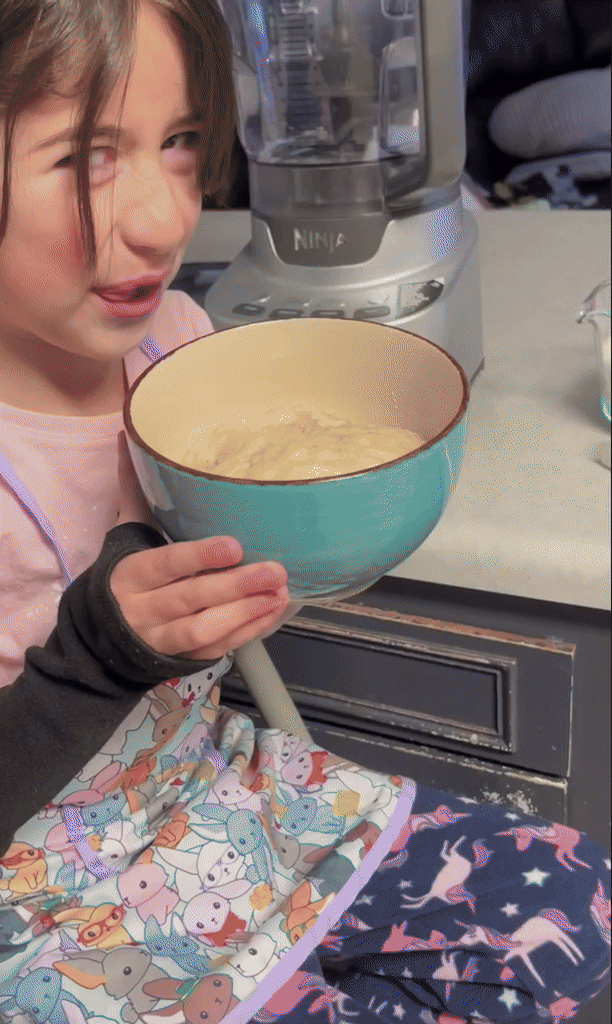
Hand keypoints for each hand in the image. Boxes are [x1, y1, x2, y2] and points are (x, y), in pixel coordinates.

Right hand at [111, 432, 288, 659]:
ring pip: (204, 631)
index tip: (234, 546)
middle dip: (235, 587)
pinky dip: (247, 632)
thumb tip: (128, 435)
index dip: (199, 557)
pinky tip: (272, 612)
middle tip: (275, 570)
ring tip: (278, 594)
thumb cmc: (126, 574)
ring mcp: (162, 639)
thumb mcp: (124, 533)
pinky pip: (217, 649)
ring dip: (245, 613)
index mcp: (130, 574)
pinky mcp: (182, 659)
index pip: (165, 565)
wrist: (102, 638)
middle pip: (190, 599)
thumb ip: (133, 489)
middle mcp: (143, 610)